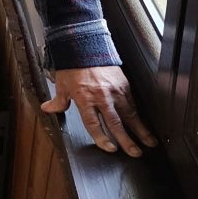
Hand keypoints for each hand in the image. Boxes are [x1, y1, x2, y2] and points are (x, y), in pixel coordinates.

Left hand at [42, 66, 157, 156]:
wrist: (86, 45)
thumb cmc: (73, 65)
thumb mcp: (62, 84)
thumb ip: (58, 101)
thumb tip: (48, 109)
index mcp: (84, 98)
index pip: (94, 123)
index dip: (102, 138)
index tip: (110, 148)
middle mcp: (101, 96)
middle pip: (116, 122)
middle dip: (127, 140)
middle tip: (135, 153)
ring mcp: (115, 91)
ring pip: (130, 114)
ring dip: (140, 130)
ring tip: (150, 143)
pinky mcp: (124, 84)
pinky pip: (132, 103)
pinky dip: (138, 115)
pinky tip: (144, 124)